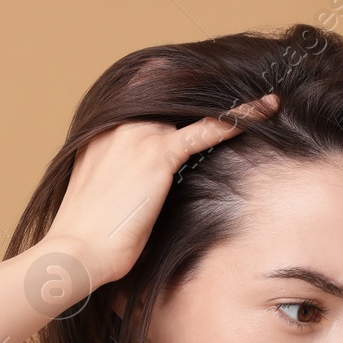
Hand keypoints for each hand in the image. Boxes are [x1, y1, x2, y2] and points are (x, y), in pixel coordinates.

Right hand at [43, 93, 280, 288]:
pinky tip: (266, 109)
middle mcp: (119, 124)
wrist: (76, 252)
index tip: (200, 90)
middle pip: (172, 100)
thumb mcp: (98, 197)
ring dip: (226, 107)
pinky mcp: (158, 154)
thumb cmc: (85, 238)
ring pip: (192, 110)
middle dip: (203, 96)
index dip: (174, 92)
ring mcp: (138, 136)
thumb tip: (136, 191)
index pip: (145, 98)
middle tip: (239, 92)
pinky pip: (208, 129)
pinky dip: (240, 118)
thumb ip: (117, 179)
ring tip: (261, 103)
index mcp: (100, 132)